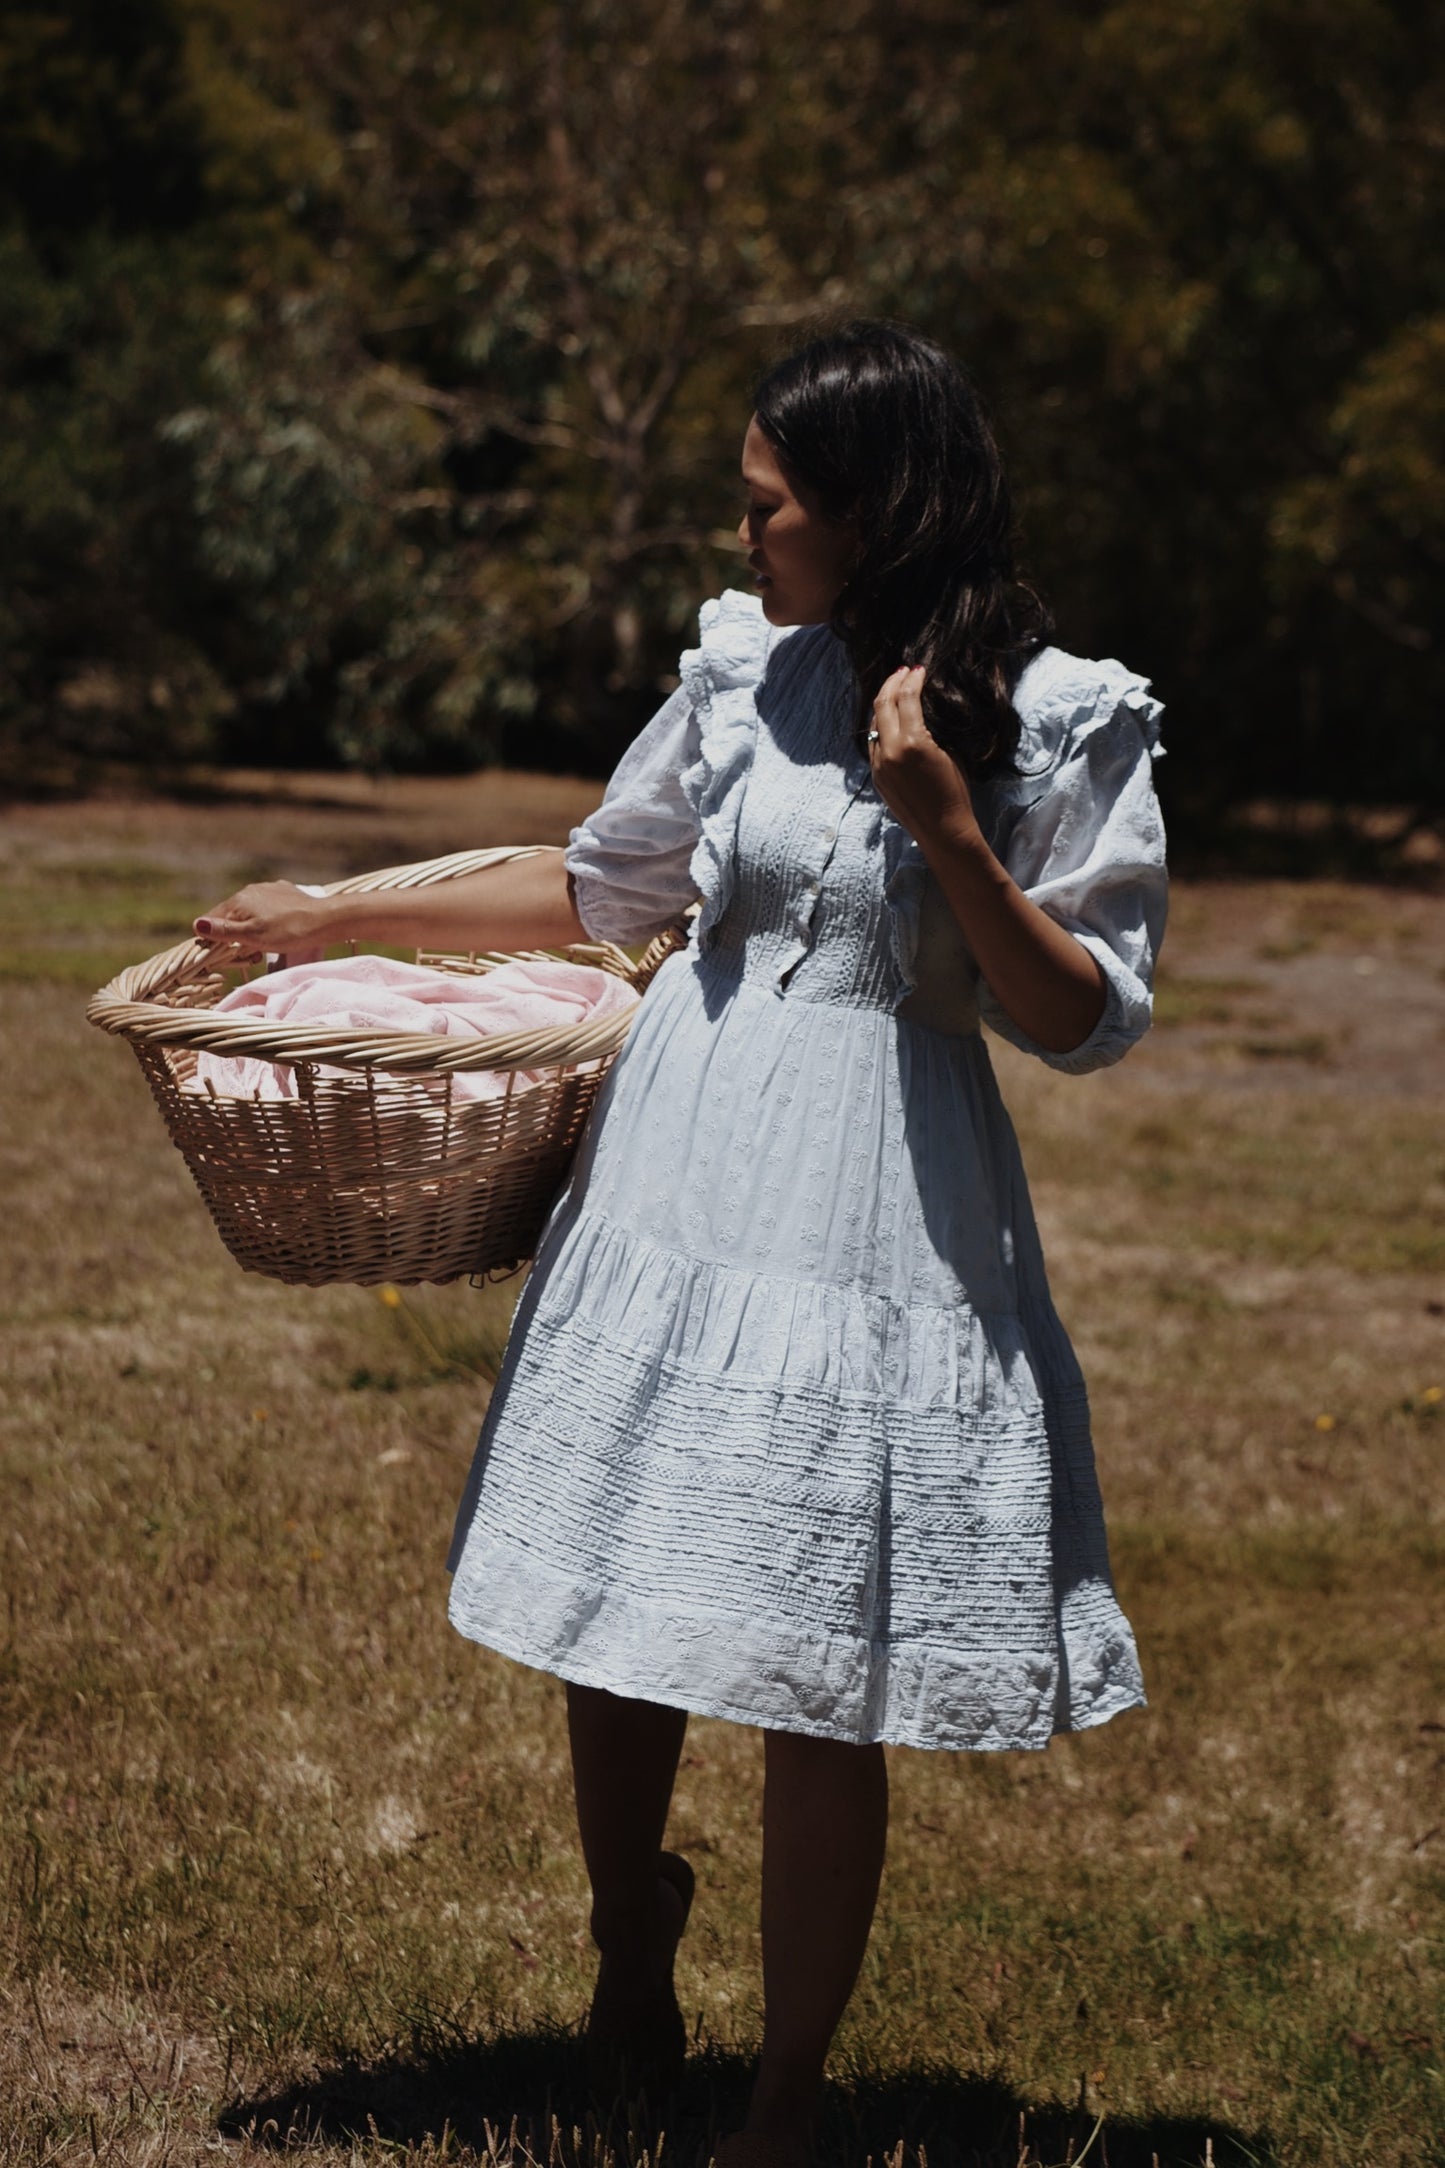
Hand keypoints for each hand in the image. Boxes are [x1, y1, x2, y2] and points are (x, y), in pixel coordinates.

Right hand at [193, 880, 333, 963]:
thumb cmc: (288, 931)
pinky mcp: (284, 892)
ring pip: (250, 911)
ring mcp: (268, 889)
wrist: (325, 920)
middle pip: (231, 915)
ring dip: (251, 928)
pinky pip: (266, 907)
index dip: (214, 938)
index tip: (224, 954)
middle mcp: (251, 889)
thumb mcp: (253, 936)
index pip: (213, 919)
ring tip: (265, 945)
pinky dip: (266, 920)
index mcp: (239, 899)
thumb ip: (224, 931)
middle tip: (251, 954)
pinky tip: (278, 930)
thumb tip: (196, 925)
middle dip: (235, 935)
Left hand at [868, 666, 978, 845]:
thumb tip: (918, 710)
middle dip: (892, 683)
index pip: (906, 698)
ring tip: (895, 691)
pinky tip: (890, 720)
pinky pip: (874, 743)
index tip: (919, 669)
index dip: (912, 679)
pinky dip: (881, 726)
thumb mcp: (948, 752)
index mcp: (912, 742)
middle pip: (883, 704)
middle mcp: (890, 751)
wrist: (942, 830)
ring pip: (874, 723)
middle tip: (902, 671)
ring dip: (884, 703)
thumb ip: (928, 729)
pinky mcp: (876, 776)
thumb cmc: (955, 791)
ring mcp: (879, 764)